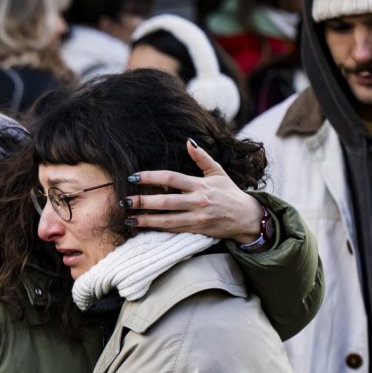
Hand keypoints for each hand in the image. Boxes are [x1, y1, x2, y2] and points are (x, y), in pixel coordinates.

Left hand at [126, 139, 263, 244]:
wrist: (247, 218)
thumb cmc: (230, 193)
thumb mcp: (218, 172)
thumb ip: (202, 158)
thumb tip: (189, 141)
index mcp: (201, 185)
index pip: (171, 178)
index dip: (151, 177)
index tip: (133, 177)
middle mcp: (197, 202)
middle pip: (166, 202)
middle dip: (143, 202)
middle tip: (124, 201)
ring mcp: (196, 218)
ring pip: (167, 220)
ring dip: (146, 220)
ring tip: (128, 218)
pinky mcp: (196, 230)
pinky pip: (173, 230)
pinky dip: (157, 229)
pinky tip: (143, 227)